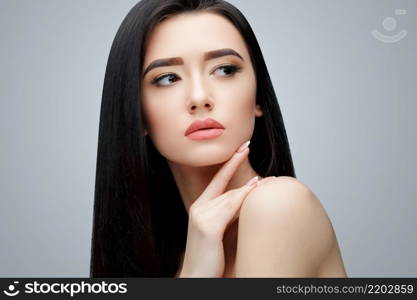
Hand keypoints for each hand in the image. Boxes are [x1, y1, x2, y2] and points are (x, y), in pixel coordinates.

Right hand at [178, 141, 274, 276]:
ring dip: (250, 186)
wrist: (196, 276)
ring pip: (231, 196)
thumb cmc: (209, 256)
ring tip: (267, 179)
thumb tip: (246, 200)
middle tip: (248, 148)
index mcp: (200, 207)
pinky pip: (231, 208)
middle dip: (237, 165)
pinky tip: (255, 189)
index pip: (217, 180)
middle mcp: (199, 208)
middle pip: (224, 185)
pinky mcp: (209, 227)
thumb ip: (228, 213)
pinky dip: (244, 197)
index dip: (229, 163)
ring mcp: (202, 217)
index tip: (240, 148)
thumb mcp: (217, 230)